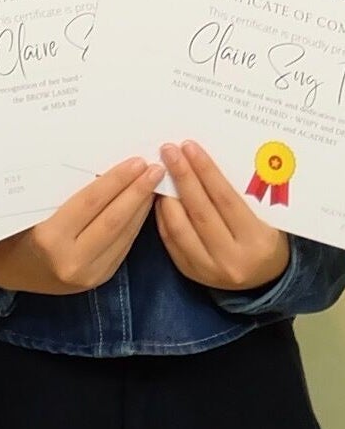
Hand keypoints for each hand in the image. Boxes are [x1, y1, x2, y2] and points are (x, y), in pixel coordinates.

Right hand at [0, 157, 162, 294]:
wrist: (8, 272)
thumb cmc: (12, 232)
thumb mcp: (28, 211)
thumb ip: (63, 196)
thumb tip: (102, 170)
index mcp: (48, 238)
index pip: (89, 202)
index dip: (116, 181)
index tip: (136, 162)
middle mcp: (70, 259)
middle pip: (113, 220)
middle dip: (137, 192)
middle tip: (155, 169)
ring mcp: (87, 274)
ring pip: (124, 235)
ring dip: (142, 208)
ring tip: (154, 184)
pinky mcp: (98, 279)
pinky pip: (122, 248)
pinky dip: (134, 225)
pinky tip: (141, 208)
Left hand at [155, 140, 289, 290]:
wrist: (267, 280)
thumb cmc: (267, 238)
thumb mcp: (267, 218)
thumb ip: (242, 196)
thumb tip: (205, 161)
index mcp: (258, 241)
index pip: (226, 199)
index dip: (206, 172)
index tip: (190, 148)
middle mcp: (233, 258)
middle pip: (200, 211)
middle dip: (183, 177)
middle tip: (169, 151)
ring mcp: (209, 269)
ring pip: (179, 227)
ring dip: (167, 196)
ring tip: (160, 171)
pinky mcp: (191, 273)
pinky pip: (170, 239)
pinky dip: (163, 215)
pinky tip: (160, 196)